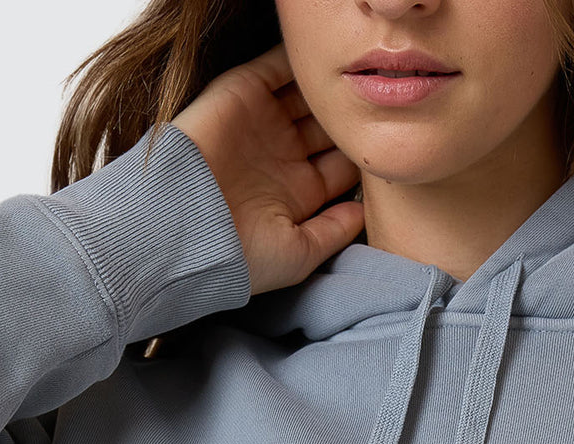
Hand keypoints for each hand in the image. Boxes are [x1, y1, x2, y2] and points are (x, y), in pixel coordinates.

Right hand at [172, 43, 364, 295]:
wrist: (182, 226)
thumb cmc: (238, 254)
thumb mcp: (300, 253)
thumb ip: (336, 231)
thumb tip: (369, 211)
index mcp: (298, 194)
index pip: (343, 169)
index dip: (366, 160)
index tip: (391, 153)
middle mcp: (283, 157)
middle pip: (330, 130)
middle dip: (353, 122)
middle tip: (381, 112)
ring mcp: (263, 125)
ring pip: (309, 97)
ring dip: (332, 90)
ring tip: (361, 79)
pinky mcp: (242, 95)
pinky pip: (276, 67)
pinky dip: (298, 60)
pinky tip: (327, 62)